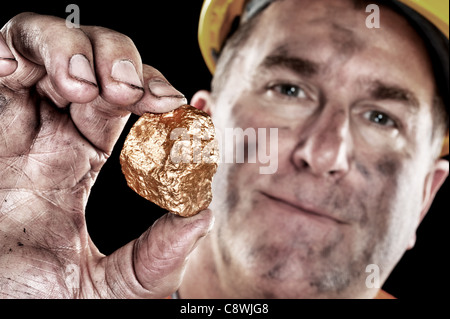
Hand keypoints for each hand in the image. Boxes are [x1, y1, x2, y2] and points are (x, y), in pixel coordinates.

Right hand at [0, 12, 212, 297]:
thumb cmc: (32, 298)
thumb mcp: (112, 281)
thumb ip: (160, 252)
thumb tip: (204, 212)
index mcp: (80, 162)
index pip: (128, 103)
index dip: (159, 91)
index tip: (190, 102)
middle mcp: (50, 135)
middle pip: (94, 61)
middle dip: (123, 63)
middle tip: (134, 95)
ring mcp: (14, 123)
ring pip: (49, 44)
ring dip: (76, 51)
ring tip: (88, 87)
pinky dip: (20, 49)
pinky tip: (37, 75)